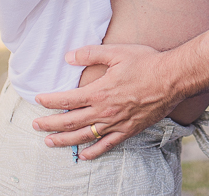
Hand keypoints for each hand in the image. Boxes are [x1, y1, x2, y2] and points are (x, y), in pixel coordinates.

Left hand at [33, 44, 182, 158]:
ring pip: (84, 136)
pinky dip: (93, 152)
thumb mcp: (117, 52)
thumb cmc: (146, 62)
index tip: (38, 100)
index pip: (67, 100)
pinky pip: (107, 145)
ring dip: (65, 140)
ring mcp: (116, 123)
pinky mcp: (128, 130)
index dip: (50, 101)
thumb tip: (68, 56)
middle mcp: (104, 111)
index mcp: (99, 92)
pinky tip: (83, 155)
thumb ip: (91, 54)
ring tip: (50, 142)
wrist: (172, 78)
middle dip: (50, 124)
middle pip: (71, 122)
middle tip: (36, 126)